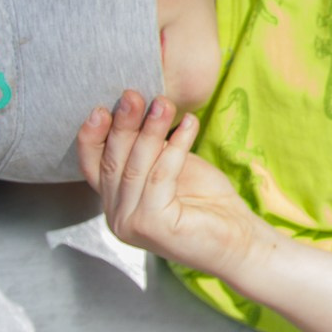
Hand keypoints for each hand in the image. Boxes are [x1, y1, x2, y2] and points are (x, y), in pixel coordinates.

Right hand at [78, 91, 260, 279]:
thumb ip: (150, 147)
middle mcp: (116, 216)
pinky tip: (190, 124)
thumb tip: (140, 105)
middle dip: (123, 125)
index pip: (92, 165)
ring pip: (136, 166)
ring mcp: (131, 224)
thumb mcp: (172, 165)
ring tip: (165, 102)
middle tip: (133, 94)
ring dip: (150, 130)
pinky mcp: (153, 225)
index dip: (92, 136)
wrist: (239, 238)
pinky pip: (161, 175)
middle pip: (112, 162)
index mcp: (115, 202)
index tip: (101, 106)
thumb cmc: (207, 201)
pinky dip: (176, 146)